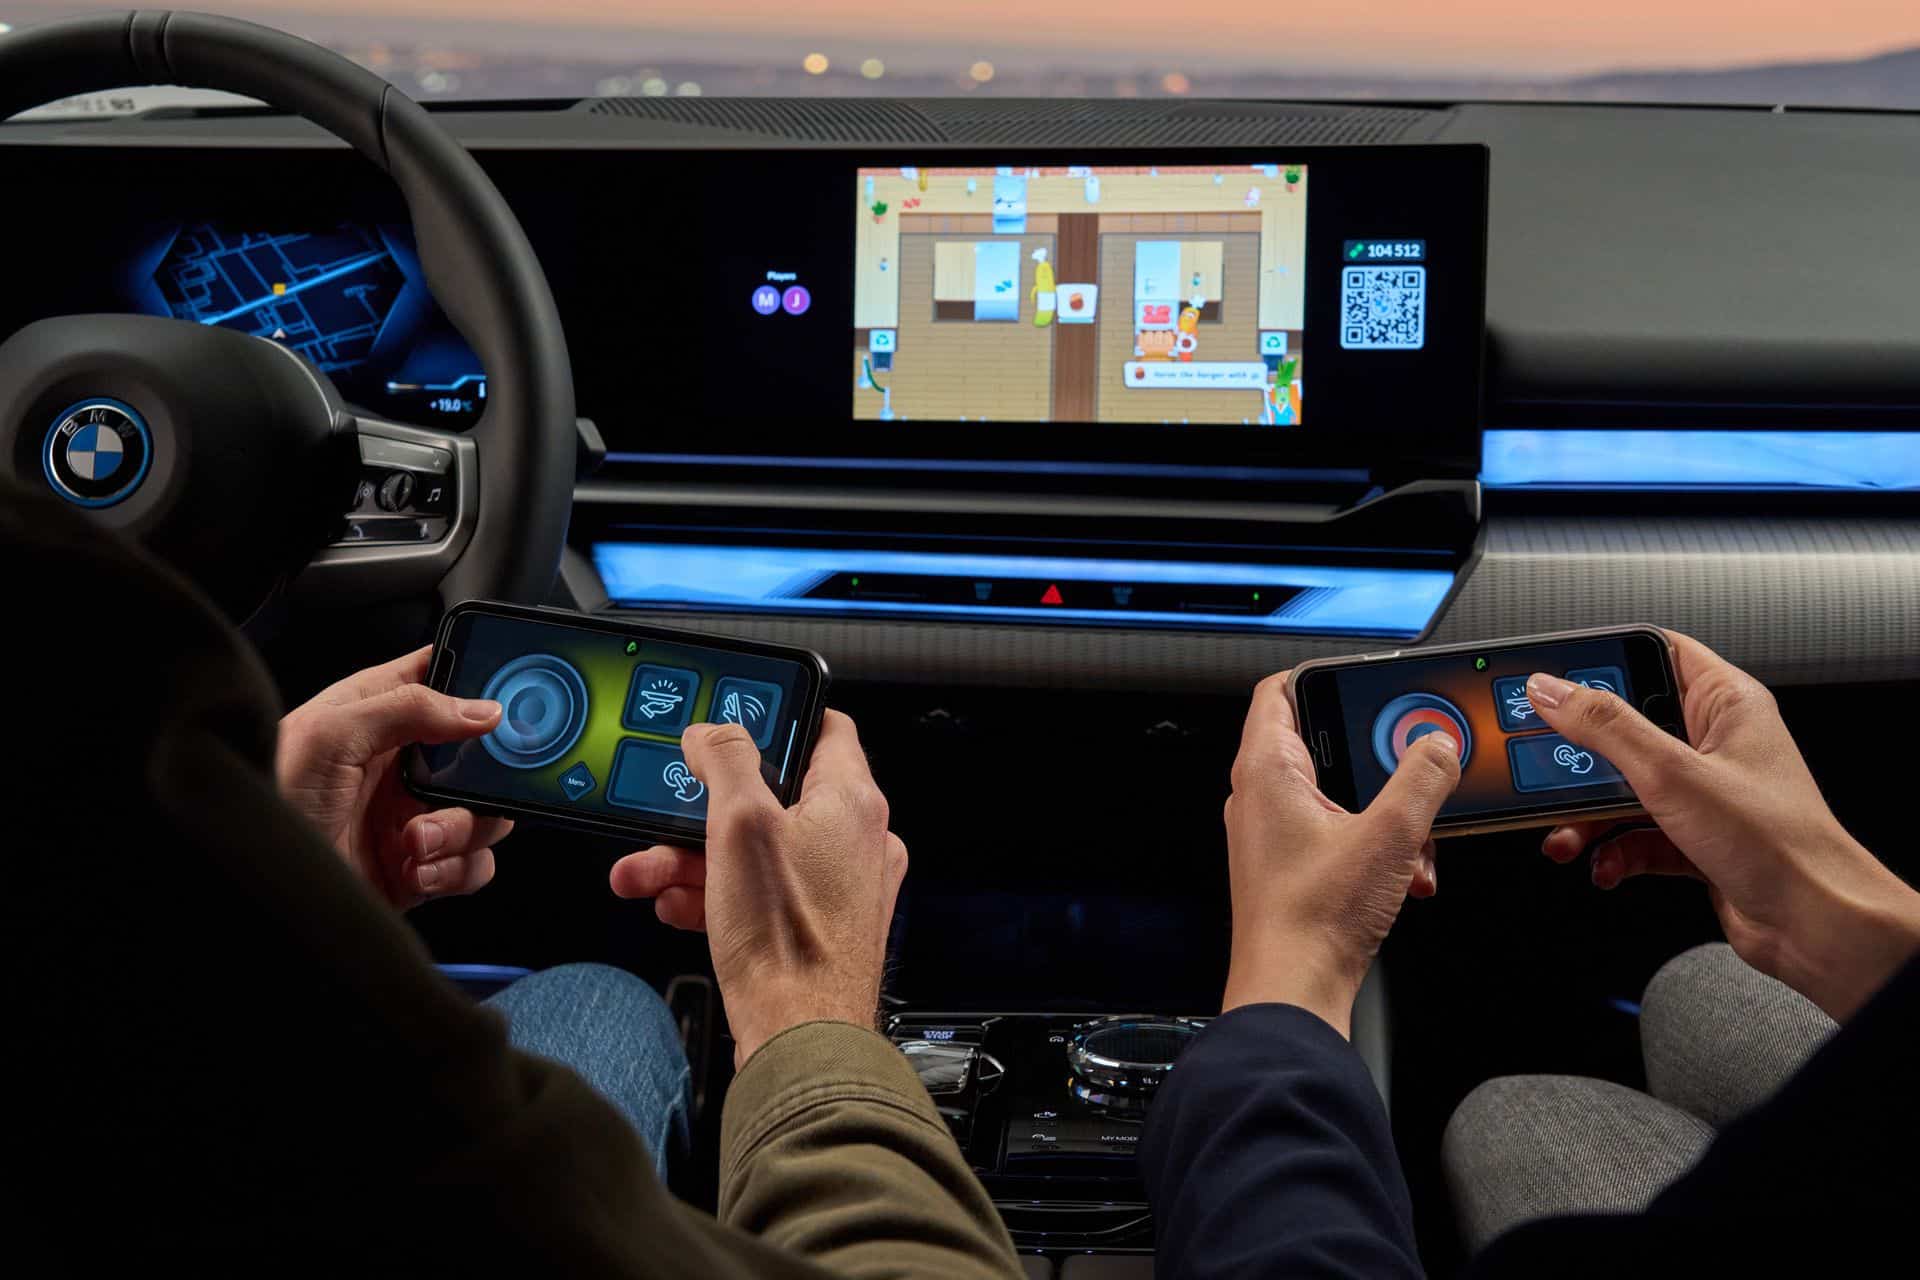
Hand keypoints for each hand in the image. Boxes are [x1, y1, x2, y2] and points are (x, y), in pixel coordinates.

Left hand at [277, 646, 512, 909]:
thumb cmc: (267, 802)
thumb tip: (480, 708)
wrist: (254, 893)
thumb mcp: (330, 735)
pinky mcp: (421, 867)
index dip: (478, 681)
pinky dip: (456, 869)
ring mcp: (413, 817)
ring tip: (417, 840)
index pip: (441, 678)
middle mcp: (400, 765)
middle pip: (481, 754)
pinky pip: (473, 865)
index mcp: (376, 715)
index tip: (502, 700)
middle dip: (485, 775)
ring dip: (462, 830)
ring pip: (485, 813)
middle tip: (465, 786)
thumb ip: (406, 708)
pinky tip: (417, 869)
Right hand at [609, 711, 907, 1065]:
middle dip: (704, 810)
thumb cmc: (786, 940)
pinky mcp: (818, 929)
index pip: (823, 727)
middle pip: (774, 797)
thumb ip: (726, 763)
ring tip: (646, 872)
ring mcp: (840, 888)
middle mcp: (857, 841)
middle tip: (663, 817)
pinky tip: (676, 906)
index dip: (773, 719)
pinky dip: (718, 894)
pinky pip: (762, 893)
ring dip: (696, 857)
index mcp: (852, 802)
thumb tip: (714, 730)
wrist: (799, 1041)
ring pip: (759, 850)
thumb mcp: (740, 826)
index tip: (730, 724)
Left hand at [1220, 672, 1461, 1034]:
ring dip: (1386, 814)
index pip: (1279, 690)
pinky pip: (1337, 834)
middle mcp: (1259, 796)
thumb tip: (1438, 745)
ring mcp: (1270, 833)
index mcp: (1267, 770)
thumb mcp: (1390, 835)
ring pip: (1337, 796)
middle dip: (1376, 761)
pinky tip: (1406, 876)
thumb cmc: (1314, 919)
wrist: (1293, 991)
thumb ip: (1422, 778)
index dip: (1323, 675)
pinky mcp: (1287, 866)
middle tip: (1413, 768)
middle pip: (1321, 743)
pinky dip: (1374, 846)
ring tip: (1414, 845)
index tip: (1364, 680)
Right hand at [1532, 630, 1919, 1020]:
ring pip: (1623, 787)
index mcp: (1726, 704)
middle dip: (1582, 757)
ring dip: (1588, 815)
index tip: (1554, 680)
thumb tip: (1553, 690)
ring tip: (1568, 833)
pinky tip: (1606, 865)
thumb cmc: (1779, 843)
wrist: (1814, 925)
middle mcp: (1714, 743)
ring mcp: (1702, 793)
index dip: (1603, 662)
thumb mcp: (1673, 773)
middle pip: (1626, 728)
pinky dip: (1613, 851)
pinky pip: (1634, 834)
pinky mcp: (1693, 838)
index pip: (1655, 654)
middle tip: (1549, 764)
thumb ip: (1605, 727)